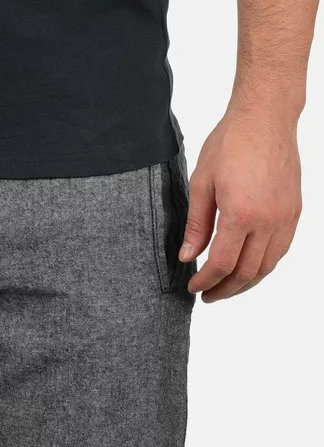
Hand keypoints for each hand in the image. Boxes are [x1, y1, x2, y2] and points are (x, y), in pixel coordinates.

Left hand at [180, 112, 301, 301]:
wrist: (266, 117)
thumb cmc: (231, 143)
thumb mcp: (201, 184)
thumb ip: (196, 225)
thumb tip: (187, 256)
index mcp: (241, 214)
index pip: (222, 265)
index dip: (205, 282)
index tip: (193, 287)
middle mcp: (268, 220)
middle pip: (246, 273)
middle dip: (225, 290)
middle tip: (208, 296)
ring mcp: (285, 217)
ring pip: (267, 266)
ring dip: (245, 283)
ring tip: (226, 287)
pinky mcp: (294, 211)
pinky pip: (280, 250)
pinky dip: (263, 266)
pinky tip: (248, 268)